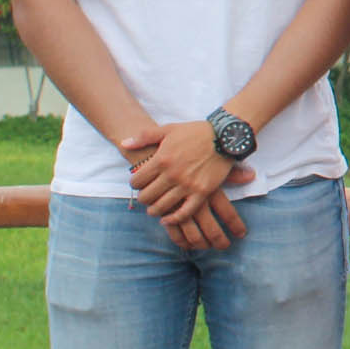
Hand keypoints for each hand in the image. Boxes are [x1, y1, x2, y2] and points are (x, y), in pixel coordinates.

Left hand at [121, 124, 250, 238]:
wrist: (225, 136)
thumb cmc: (196, 132)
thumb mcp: (168, 129)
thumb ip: (144, 136)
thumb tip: (124, 144)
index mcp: (161, 159)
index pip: (137, 181)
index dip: (135, 184)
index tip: (140, 184)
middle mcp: (172, 174)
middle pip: (146, 196)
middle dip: (144, 198)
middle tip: (148, 196)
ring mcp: (187, 185)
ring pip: (162, 207)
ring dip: (155, 210)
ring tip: (155, 209)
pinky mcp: (202, 192)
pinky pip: (184, 212)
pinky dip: (174, 219)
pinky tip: (168, 219)